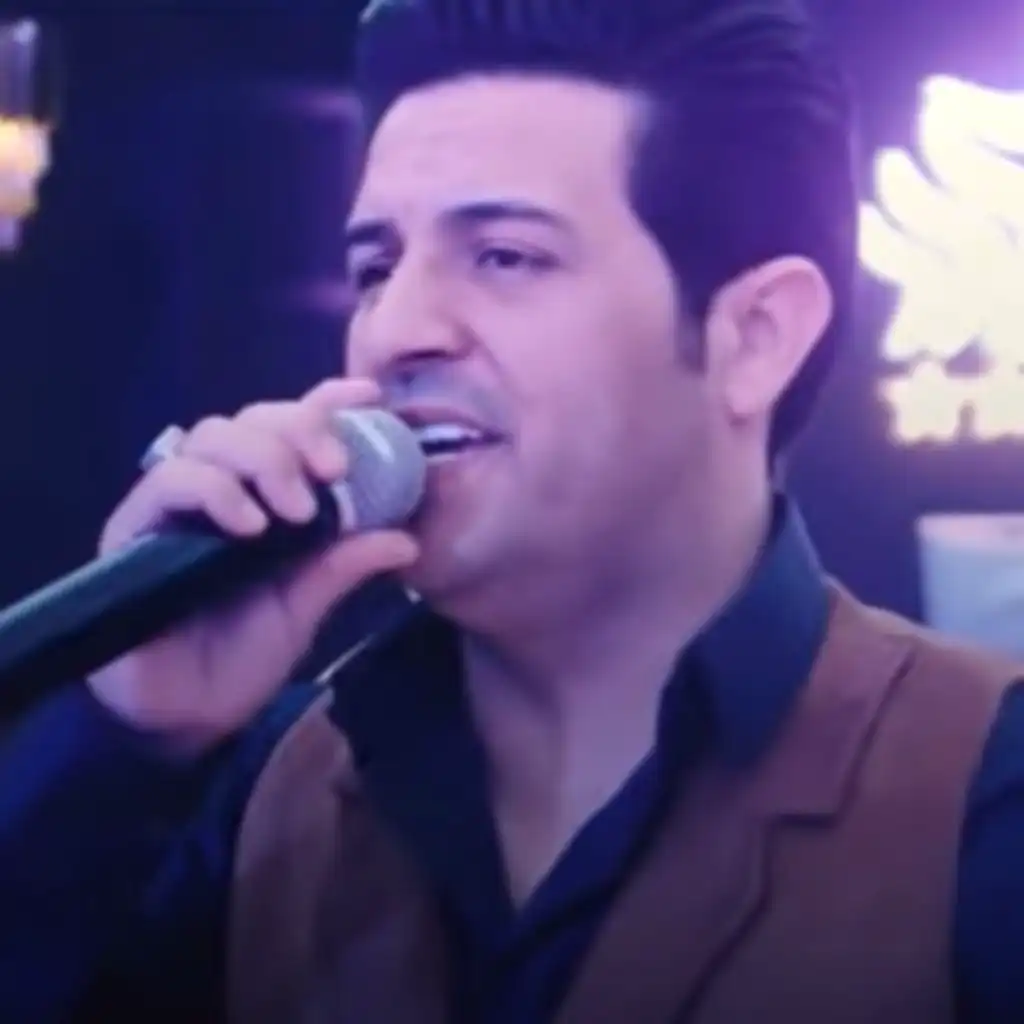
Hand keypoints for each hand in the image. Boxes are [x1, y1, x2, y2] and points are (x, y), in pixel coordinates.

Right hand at [87, 378, 418, 754]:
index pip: (287, 429)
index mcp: (264, 500)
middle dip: (297, 431)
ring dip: (262, 458)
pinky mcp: (134, 528)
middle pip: (249, 419)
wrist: (187, 719)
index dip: (324, 403)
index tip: (370, 397)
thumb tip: (406, 538)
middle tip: (333, 471)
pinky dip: (215, 490)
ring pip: (210, 436)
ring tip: (294, 508)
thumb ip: (344, 565)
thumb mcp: (306, 607)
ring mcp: (174, 506)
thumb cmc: (243, 657)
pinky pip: (169, 481)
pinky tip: (249, 524)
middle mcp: (219, 491)